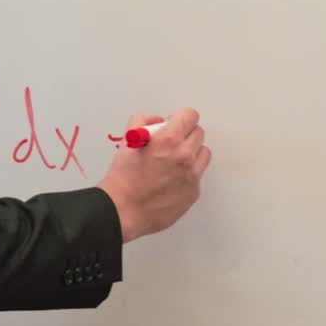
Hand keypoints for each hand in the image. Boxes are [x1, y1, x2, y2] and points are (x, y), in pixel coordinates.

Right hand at [97, 108, 211, 242]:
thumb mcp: (126, 141)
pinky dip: (188, 172)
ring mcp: (191, 175)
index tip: (174, 122)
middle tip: (171, 142)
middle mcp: (184, 156)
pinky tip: (171, 178)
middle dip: (185, 133)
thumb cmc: (122, 178)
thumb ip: (141, 122)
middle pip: (198, 133)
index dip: (181, 117)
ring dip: (192, 152)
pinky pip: (198, 174)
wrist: (123, 210)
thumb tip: (156, 121)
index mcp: (168, 140)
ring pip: (203, 153)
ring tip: (175, 159)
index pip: (190, 116)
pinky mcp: (193, 192)